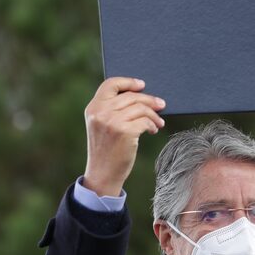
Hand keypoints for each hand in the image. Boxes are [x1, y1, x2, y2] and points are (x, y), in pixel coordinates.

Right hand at [83, 77, 165, 196]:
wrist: (102, 173)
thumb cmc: (105, 149)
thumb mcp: (101, 126)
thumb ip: (111, 109)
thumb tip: (140, 96)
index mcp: (93, 108)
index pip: (110, 84)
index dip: (128, 82)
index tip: (142, 85)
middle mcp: (101, 112)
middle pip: (131, 96)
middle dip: (149, 100)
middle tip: (161, 105)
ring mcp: (112, 121)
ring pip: (141, 108)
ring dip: (154, 115)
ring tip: (159, 122)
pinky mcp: (124, 132)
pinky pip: (145, 121)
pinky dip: (153, 125)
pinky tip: (153, 130)